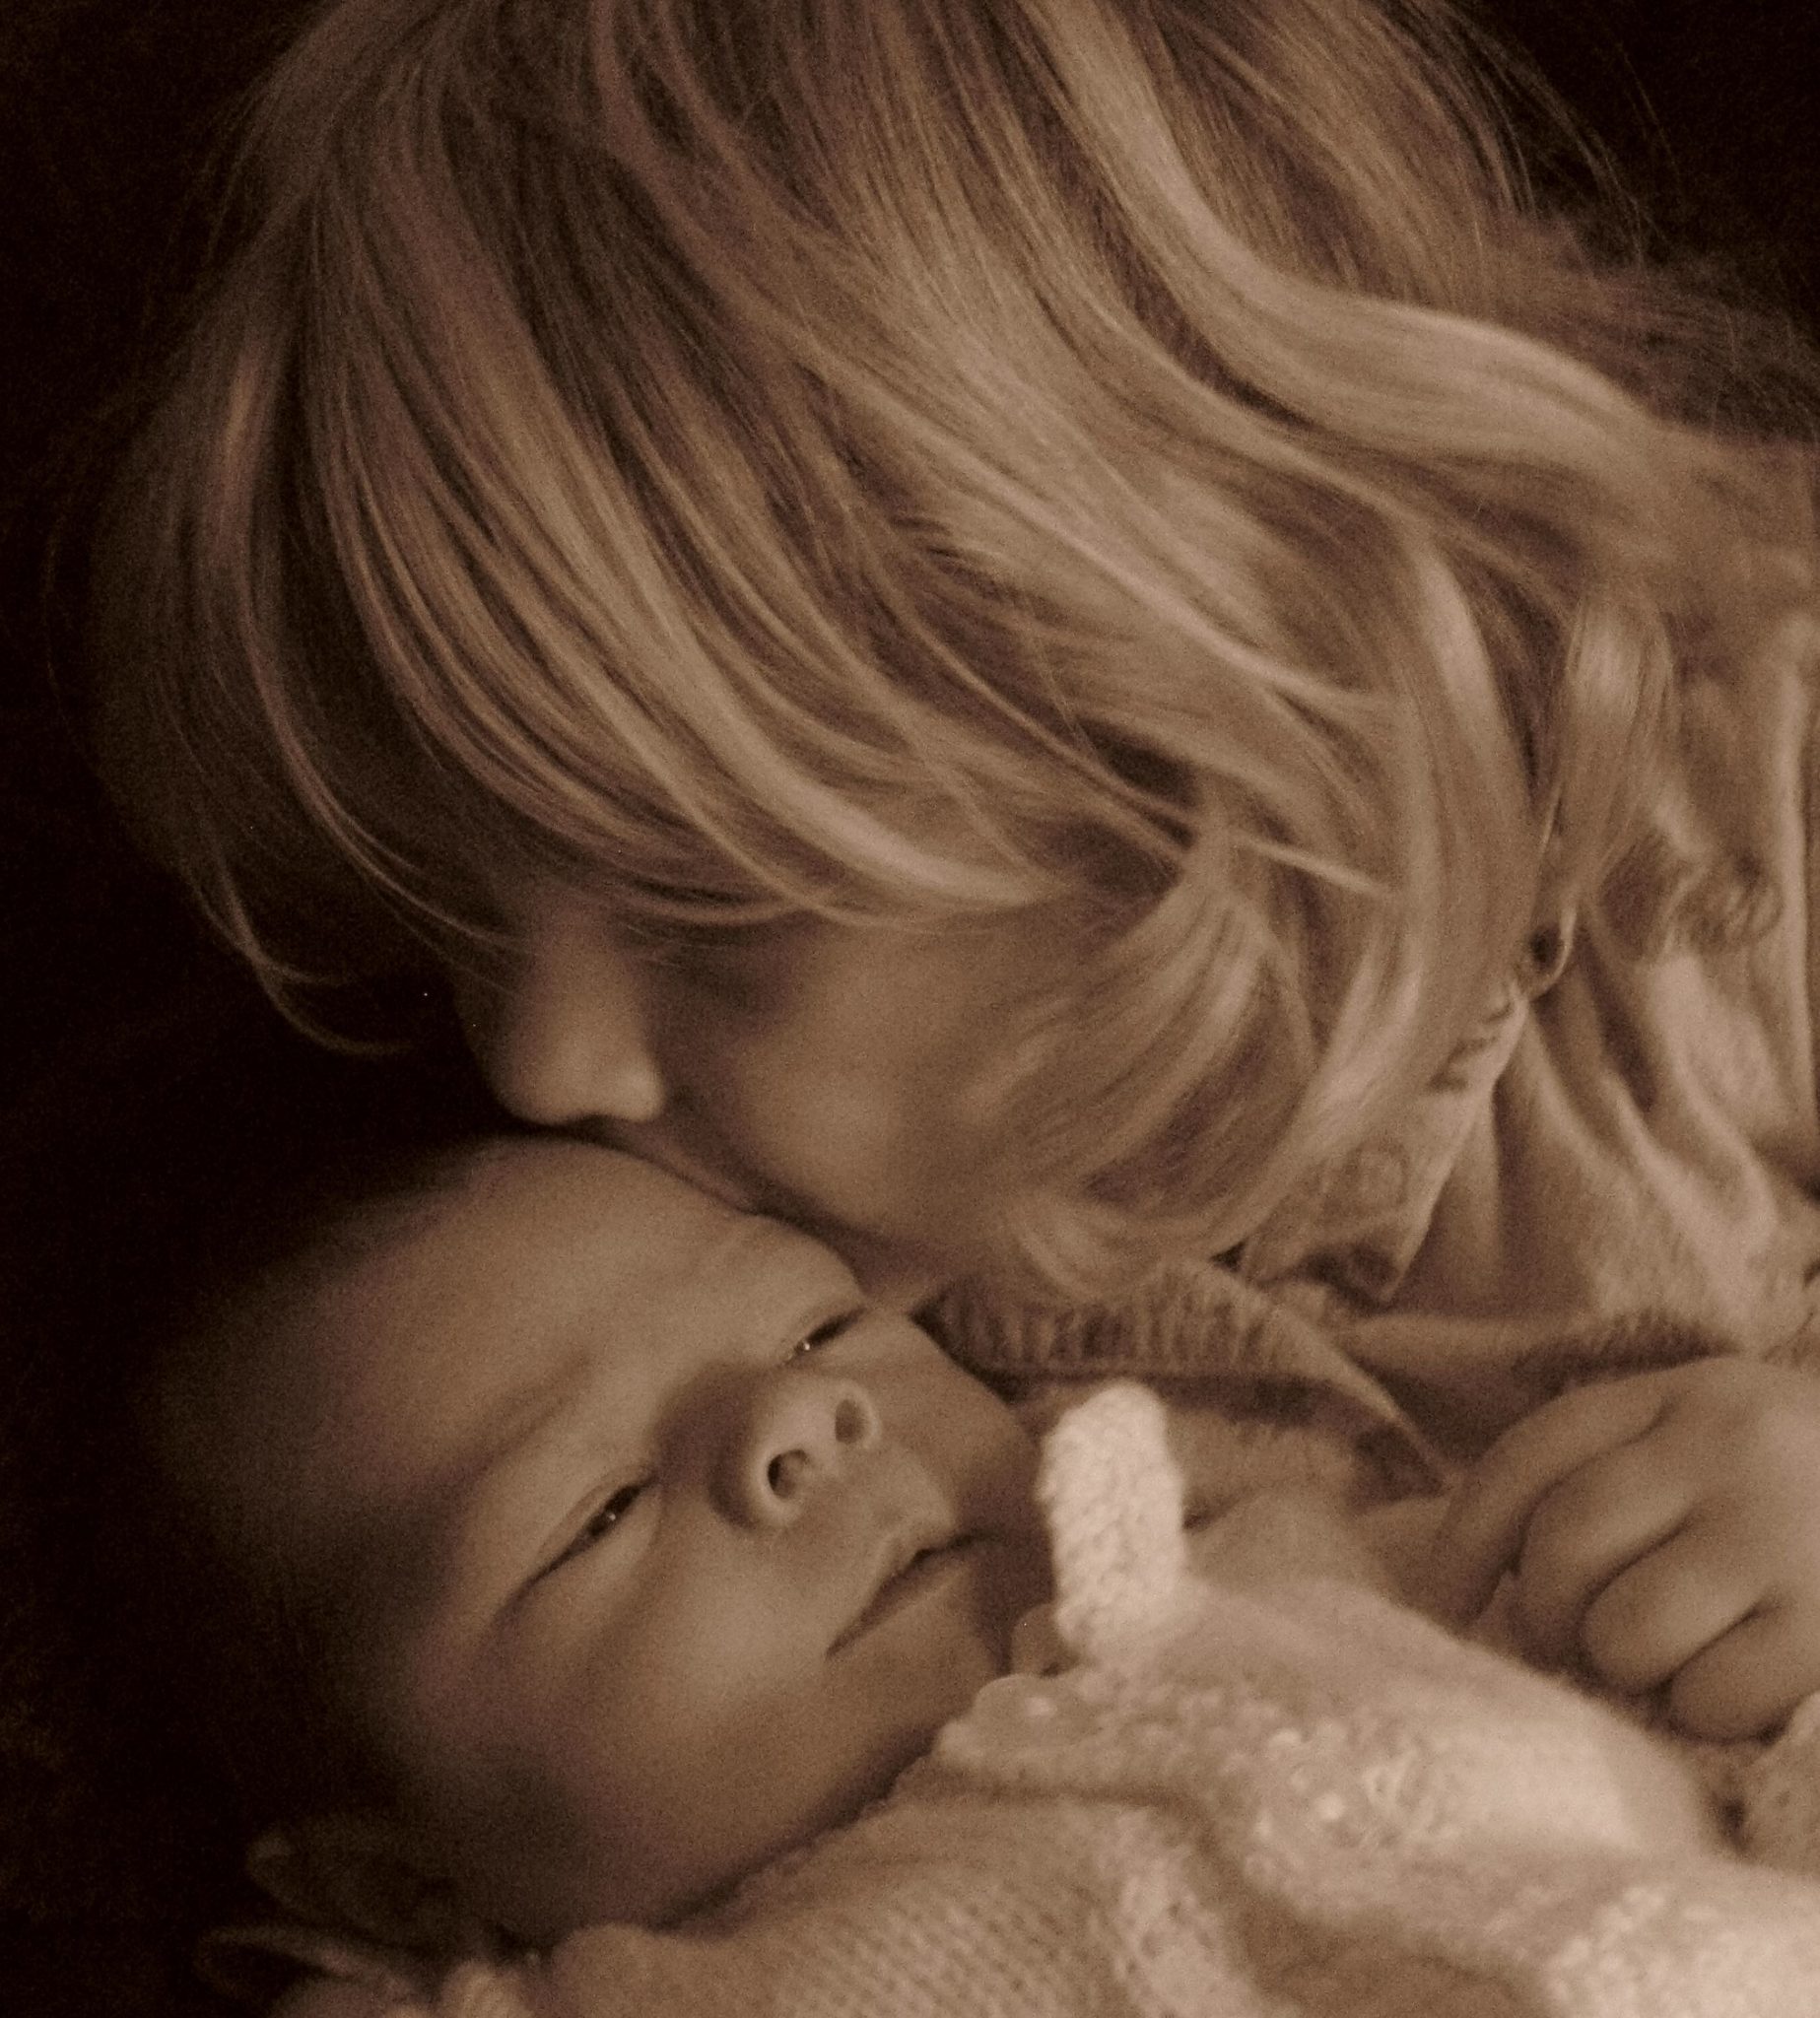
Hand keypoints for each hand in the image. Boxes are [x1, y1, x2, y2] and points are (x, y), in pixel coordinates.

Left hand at [1425, 1359, 1819, 1737]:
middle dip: (1549, 1616)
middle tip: (1577, 1643)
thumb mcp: (1714, 1432)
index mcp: (1681, 1395)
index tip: (1440, 1609)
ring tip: (1666, 1660)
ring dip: (1627, 1667)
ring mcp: (1785, 1532)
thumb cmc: (1809, 1481)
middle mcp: (1729, 1447)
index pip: (1531, 1458)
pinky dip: (1705, 1708)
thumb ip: (1616, 1471)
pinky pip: (1713, 1694)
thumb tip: (1485, 1583)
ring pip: (1626, 1630)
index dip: (1467, 1543)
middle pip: (1564, 1546)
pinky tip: (1736, 1685)